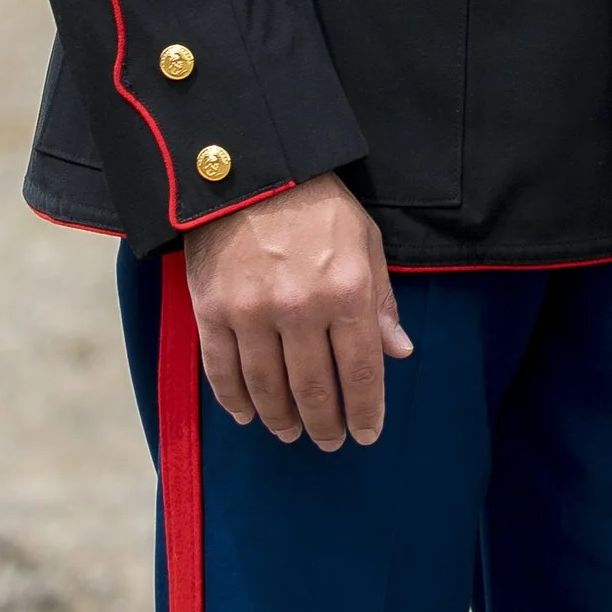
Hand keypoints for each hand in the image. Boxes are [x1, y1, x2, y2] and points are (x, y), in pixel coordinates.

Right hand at [182, 171, 413, 449]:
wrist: (248, 170)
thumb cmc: (316, 203)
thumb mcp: (364, 240)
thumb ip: (381, 299)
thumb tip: (399, 352)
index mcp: (346, 289)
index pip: (362, 369)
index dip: (366, 410)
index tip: (366, 434)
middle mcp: (301, 307)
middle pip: (315, 388)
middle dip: (325, 424)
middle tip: (329, 441)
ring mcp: (252, 311)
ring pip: (268, 388)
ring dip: (282, 419)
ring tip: (290, 432)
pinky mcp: (212, 309)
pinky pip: (223, 370)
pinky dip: (234, 399)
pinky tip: (246, 415)